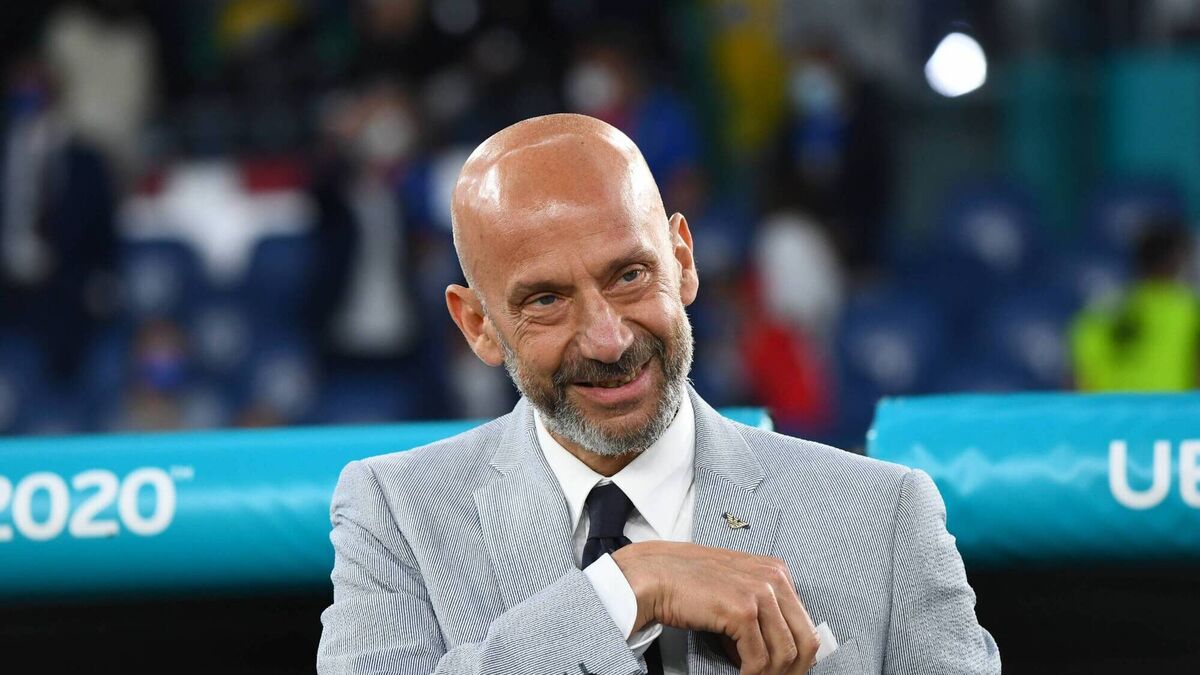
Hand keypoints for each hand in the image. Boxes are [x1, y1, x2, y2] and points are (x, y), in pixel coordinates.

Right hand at [611, 541, 818, 674]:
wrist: (655, 575)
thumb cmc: (689, 583)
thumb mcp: (736, 586)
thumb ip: (761, 609)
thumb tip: (775, 651)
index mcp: (777, 571)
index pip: (806, 625)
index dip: (798, 659)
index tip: (784, 673)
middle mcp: (774, 578)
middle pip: (805, 641)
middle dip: (792, 672)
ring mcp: (760, 593)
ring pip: (785, 654)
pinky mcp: (743, 611)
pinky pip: (759, 660)